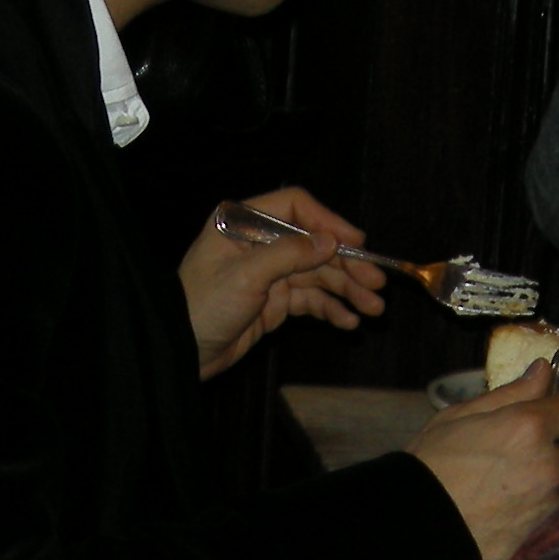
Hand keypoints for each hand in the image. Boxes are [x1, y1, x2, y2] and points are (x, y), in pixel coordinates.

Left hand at [181, 185, 384, 378]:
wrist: (181, 352)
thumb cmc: (202, 306)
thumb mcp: (245, 277)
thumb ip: (290, 255)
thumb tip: (331, 241)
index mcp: (243, 221)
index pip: (296, 207)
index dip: (328, 222)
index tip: (357, 243)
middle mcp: (259, 241)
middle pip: (314, 244)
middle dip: (347, 264)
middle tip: (377, 284)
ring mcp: (269, 271)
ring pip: (318, 274)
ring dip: (347, 290)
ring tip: (373, 308)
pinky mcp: (274, 300)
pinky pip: (310, 299)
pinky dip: (331, 308)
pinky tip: (349, 321)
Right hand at [407, 347, 558, 559]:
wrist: (418, 532)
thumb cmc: (430, 467)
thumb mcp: (460, 417)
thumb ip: (508, 393)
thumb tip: (542, 372)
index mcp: (531, 427)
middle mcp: (551, 464)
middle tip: (551, 441)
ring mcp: (551, 502)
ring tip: (531, 473)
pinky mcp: (545, 531)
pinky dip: (552, 500)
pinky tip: (526, 499)